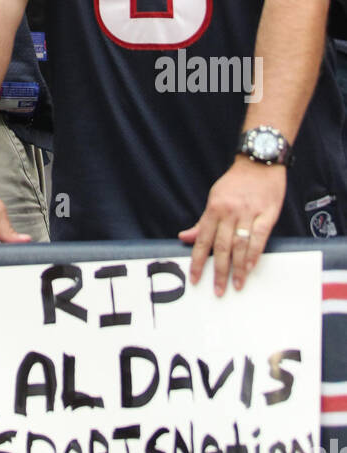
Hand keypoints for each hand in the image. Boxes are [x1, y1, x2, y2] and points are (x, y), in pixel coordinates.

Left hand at [178, 158, 286, 294]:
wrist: (259, 162)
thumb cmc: (235, 182)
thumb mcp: (214, 197)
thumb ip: (203, 221)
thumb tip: (184, 237)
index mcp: (214, 208)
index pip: (202, 239)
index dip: (198, 260)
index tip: (195, 278)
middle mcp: (229, 212)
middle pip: (221, 246)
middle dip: (218, 270)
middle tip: (217, 290)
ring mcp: (248, 213)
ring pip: (240, 245)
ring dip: (238, 268)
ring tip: (237, 285)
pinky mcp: (267, 214)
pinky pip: (259, 237)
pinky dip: (254, 254)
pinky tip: (251, 268)